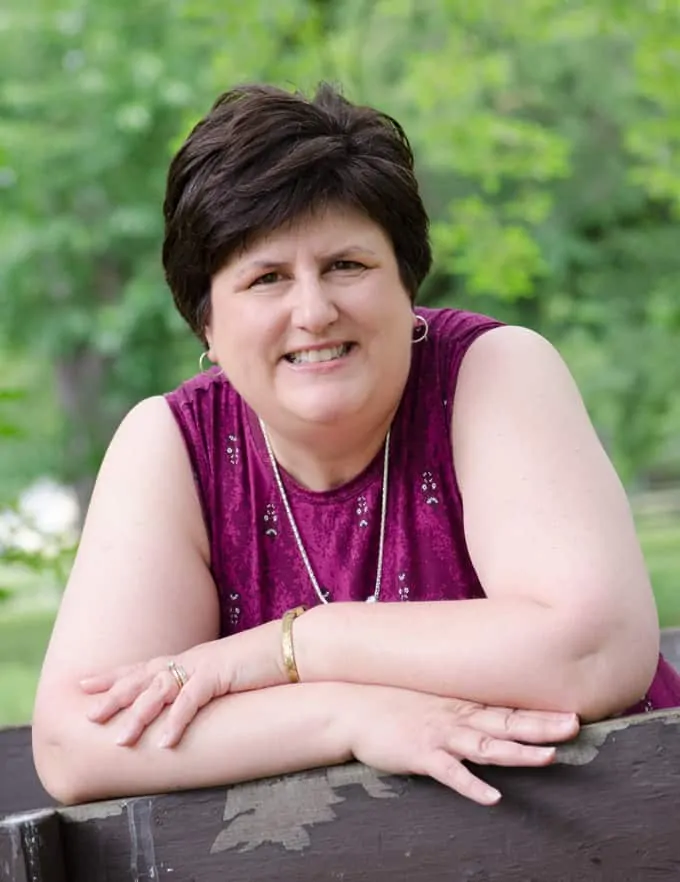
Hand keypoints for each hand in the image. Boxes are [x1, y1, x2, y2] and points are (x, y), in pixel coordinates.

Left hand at [80, 621, 284, 747]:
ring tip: (119, 740)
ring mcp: (203, 665)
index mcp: (190, 659)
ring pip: (160, 690)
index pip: (144, 667)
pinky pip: (191, 700)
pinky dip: (176, 721)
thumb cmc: (263, 663)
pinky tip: (163, 742)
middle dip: (113, 695)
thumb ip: (206, 688)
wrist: (291, 646)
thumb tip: (192, 705)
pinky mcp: (219, 674)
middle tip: (88, 715)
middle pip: (142, 677)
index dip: (114, 676)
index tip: (85, 685)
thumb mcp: (227, 676)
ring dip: (138, 715)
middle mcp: (190, 659)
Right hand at [346, 687, 578, 805]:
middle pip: (506, 722)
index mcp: (462, 707)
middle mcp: (457, 717)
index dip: (540, 714)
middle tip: (574, 725)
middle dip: (542, 726)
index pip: (508, 710)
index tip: (573, 713)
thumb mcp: (431, 702)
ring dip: (517, 752)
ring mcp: (440, 735)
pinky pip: (451, 773)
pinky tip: (493, 797)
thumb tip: (483, 716)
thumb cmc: (391, 705)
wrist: (352, 707)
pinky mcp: (421, 754)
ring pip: (486, 745)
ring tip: (548, 757)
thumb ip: (458, 709)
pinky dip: (472, 785)